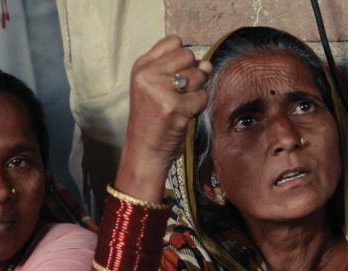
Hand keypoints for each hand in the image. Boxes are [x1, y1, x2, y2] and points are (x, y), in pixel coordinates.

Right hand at [116, 35, 211, 201]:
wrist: (145, 151)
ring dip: (196, 91)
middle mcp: (148, 75)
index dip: (183, 58)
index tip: (176, 75)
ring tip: (181, 105)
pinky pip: (201, 97)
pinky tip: (184, 116)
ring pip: (198, 75)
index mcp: (141, 67)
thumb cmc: (152, 120)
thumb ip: (178, 70)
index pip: (173, 42)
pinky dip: (198, 107)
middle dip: (192, 74)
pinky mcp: (174, 106)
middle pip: (188, 55)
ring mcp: (161, 90)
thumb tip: (206, 64)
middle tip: (180, 93)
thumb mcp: (154, 88)